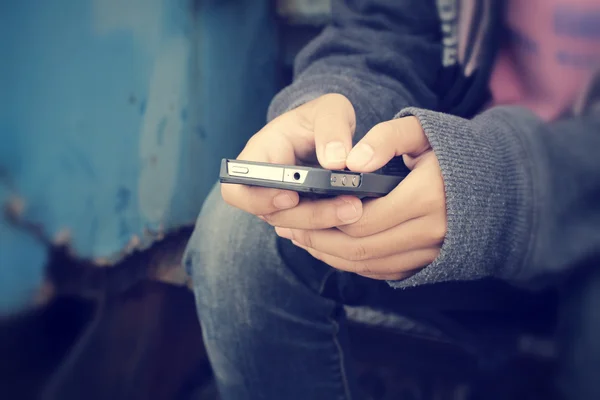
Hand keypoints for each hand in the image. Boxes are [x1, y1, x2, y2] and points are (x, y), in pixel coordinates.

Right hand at [221, 94, 363, 228]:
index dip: (258, 199)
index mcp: (260, 155)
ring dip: (325, 222)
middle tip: (348, 206)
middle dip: (309, 215)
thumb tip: (335, 160)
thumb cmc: (322, 118)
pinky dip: (333, 227)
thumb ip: (332, 127)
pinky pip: (312, 231)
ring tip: (356, 208)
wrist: (332, 132)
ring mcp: (282, 205)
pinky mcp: (304, 216)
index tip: (291, 196)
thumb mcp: (330, 109)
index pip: (237, 187)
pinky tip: (354, 217)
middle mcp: (265, 185)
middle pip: (272, 215)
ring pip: (295, 226)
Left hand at [275, 117, 446, 279]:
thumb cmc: (451, 151)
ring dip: (330, 254)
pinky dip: (352, 263)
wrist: (495, 182)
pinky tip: (330, 248)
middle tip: (290, 227)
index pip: (363, 218)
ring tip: (302, 237)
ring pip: (368, 265)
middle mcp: (431, 231)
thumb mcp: (422, 131)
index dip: (327, 216)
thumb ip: (387, 138)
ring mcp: (431, 252)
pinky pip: (382, 271)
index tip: (302, 205)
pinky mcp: (428, 264)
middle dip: (320, 239)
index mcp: (427, 196)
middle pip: (360, 247)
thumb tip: (352, 162)